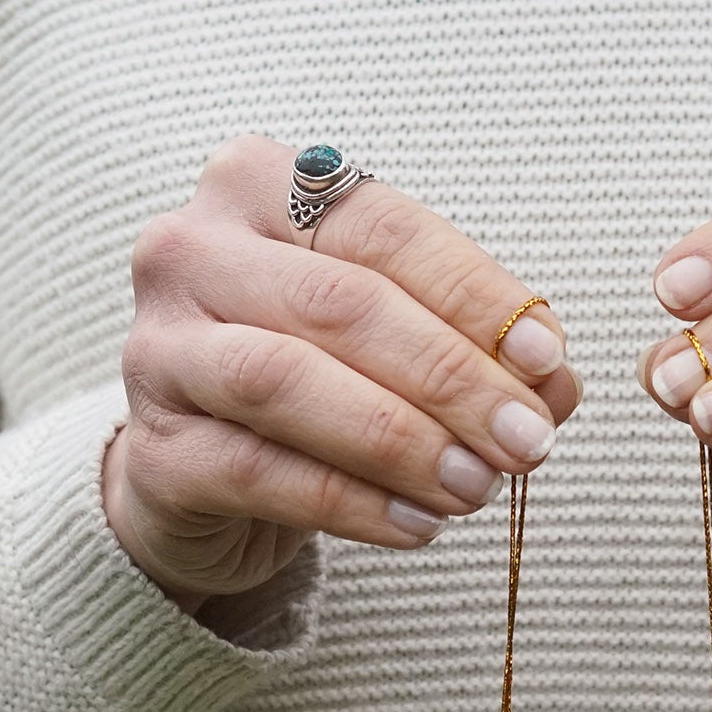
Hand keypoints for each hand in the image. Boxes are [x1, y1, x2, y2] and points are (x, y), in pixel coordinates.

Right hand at [105, 136, 578, 610]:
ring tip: (478, 488)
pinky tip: (418, 525)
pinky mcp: (153, 449)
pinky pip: (261, 473)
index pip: (387, 230)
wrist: (200, 471)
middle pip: (342, 306)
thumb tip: (558, 385)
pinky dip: (352, 503)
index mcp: (262, 187)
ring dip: (402, 441)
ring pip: (290, 383)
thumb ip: (475, 349)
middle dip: (452, 379)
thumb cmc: (315, 380)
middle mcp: (191, 250)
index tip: (550, 361)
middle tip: (529, 442)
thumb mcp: (395, 343)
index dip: (476, 297)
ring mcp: (158, 349)